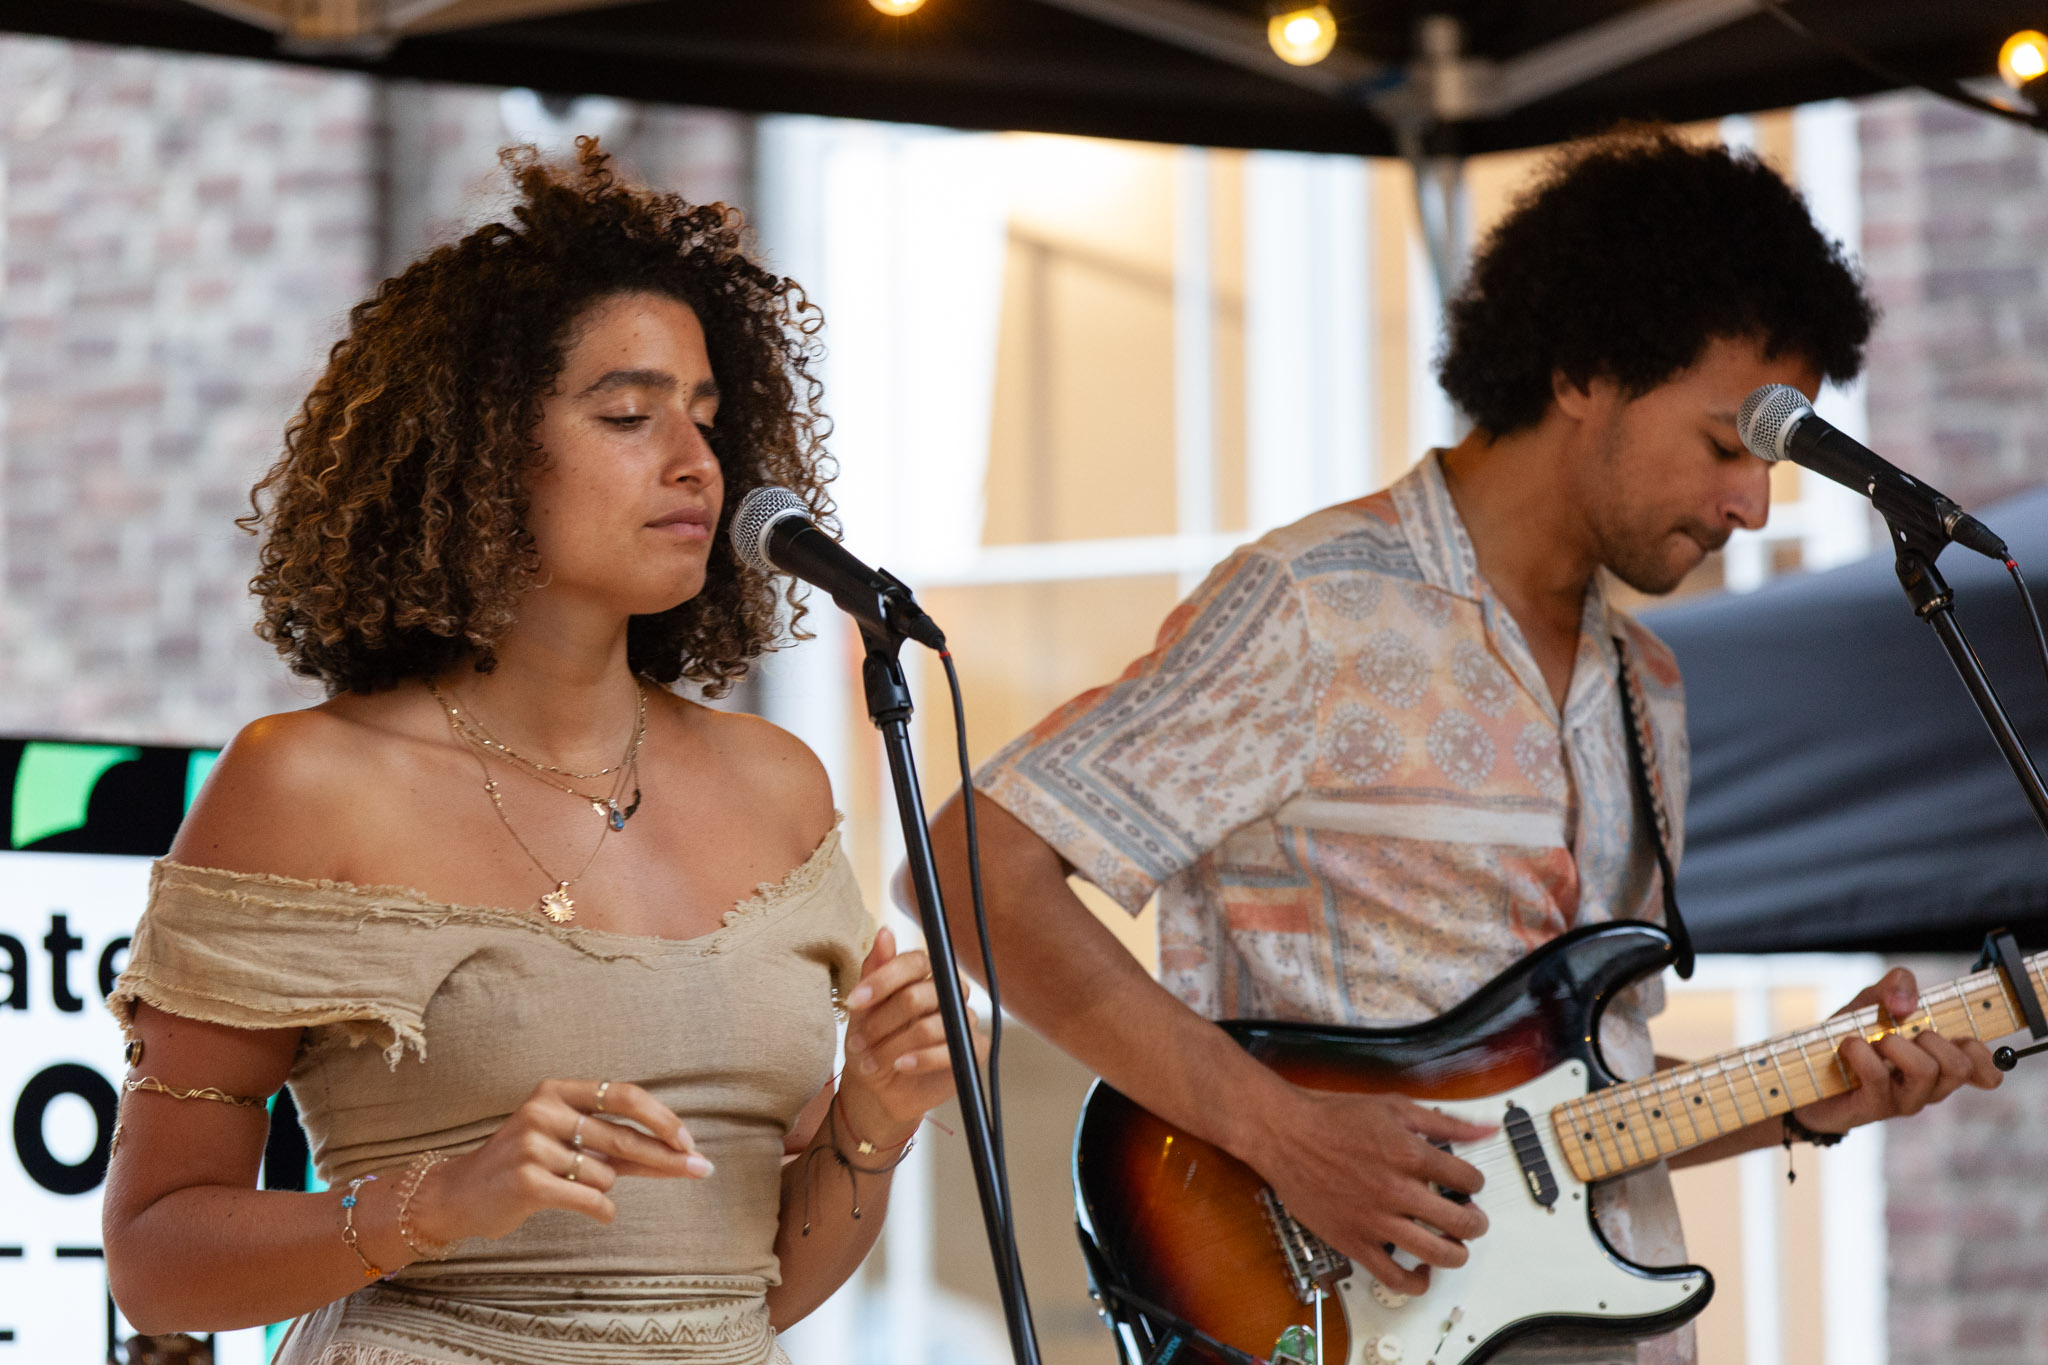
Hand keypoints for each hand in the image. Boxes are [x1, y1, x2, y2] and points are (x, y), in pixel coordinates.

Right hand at [411, 1079, 709, 1244]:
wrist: (463, 1194)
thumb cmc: (530, 1166)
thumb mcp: (573, 1144)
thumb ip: (622, 1145)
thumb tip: (683, 1155)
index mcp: (557, 1090)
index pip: (623, 1095)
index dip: (661, 1118)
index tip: (689, 1141)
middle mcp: (544, 1110)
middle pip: (622, 1135)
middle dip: (665, 1157)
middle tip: (700, 1169)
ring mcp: (532, 1144)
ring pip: (605, 1173)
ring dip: (604, 1187)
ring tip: (572, 1187)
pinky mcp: (527, 1180)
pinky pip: (591, 1198)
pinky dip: (603, 1210)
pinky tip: (599, 1212)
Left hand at [838, 927, 957, 1147]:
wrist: (881, 1087)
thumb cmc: (873, 1041)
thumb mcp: (864, 1009)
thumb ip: (874, 971)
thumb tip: (884, 933)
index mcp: (925, 975)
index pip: (915, 962)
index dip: (883, 980)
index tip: (853, 1002)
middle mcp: (949, 992)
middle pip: (918, 996)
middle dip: (882, 1022)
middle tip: (858, 1042)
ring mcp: (964, 1019)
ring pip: (930, 1027)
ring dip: (893, 1047)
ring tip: (870, 1061)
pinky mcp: (974, 1049)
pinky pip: (951, 1050)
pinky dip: (920, 1059)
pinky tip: (900, 1066)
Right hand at [1254, 1085, 1496, 1296]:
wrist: (1284, 1134)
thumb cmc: (1333, 1117)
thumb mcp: (1394, 1107)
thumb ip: (1444, 1122)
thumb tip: (1484, 1128)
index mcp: (1410, 1154)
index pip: (1467, 1179)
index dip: (1475, 1182)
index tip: (1468, 1184)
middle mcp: (1397, 1190)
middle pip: (1461, 1222)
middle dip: (1476, 1222)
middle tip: (1473, 1219)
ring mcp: (1376, 1220)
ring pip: (1436, 1253)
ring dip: (1456, 1253)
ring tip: (1454, 1246)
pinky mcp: (1353, 1241)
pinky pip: (1393, 1276)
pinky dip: (1415, 1282)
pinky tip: (1421, 1272)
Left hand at [1792, 967, 2001, 1135]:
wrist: (1805, 1069)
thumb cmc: (1850, 1035)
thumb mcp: (1872, 1001)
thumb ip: (1896, 986)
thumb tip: (1906, 1003)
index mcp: (1939, 1062)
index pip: (1986, 1071)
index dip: (1983, 1054)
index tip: (1960, 1038)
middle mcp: (1930, 1086)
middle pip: (1960, 1066)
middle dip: (1931, 1038)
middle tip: (1898, 1033)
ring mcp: (1905, 1100)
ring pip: (1926, 1071)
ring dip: (1895, 1044)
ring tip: (1874, 1040)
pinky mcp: (1876, 1108)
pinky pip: (1880, 1077)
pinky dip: (1861, 1052)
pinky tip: (1848, 1046)